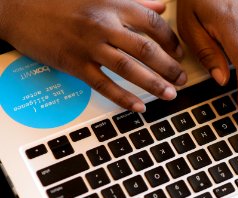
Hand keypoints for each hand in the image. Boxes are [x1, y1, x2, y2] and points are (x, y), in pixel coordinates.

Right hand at [0, 0, 186, 111]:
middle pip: (146, 48)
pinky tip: (138, 107)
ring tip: (170, 95)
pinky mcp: (74, 64)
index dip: (172, 41)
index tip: (180, 54)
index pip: (154, 23)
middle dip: (169, 67)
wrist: (17, 6)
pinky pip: (104, 85)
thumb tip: (161, 5)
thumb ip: (134, 0)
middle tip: (181, 80)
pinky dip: (123, 98)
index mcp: (113, 4)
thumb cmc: (59, 0)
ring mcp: (89, 46)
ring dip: (153, 84)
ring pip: (129, 68)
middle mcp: (104, 24)